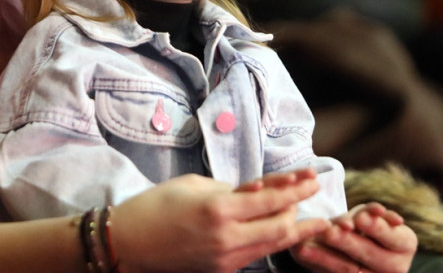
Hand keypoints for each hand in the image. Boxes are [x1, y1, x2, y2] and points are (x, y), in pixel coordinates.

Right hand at [111, 170, 329, 272]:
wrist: (128, 243)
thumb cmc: (156, 206)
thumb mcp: (194, 185)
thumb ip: (230, 189)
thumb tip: (258, 191)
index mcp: (219, 210)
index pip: (271, 199)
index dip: (296, 188)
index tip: (312, 177)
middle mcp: (227, 238)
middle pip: (281, 227)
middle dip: (301, 208)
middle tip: (313, 190)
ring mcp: (226, 259)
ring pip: (274, 246)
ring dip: (295, 230)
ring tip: (314, 219)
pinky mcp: (222, 270)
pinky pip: (256, 254)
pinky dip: (272, 241)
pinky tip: (282, 232)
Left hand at [289, 202, 416, 272]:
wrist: (350, 243)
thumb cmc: (362, 223)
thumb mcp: (366, 214)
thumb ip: (365, 215)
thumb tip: (356, 222)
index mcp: (406, 243)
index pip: (393, 237)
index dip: (377, 228)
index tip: (360, 218)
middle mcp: (397, 266)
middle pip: (372, 255)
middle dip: (349, 243)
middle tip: (331, 232)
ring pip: (350, 270)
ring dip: (328, 257)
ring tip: (309, 245)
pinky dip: (318, 263)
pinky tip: (302, 251)